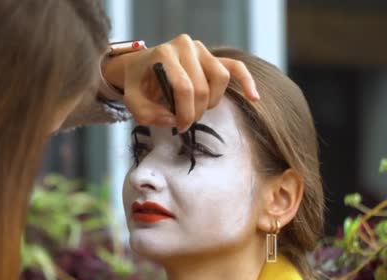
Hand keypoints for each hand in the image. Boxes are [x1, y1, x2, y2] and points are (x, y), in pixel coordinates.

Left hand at [102, 34, 259, 132]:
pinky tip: (253, 98)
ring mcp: (201, 49)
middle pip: (202, 87)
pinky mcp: (212, 56)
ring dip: (212, 101)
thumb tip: (174, 120)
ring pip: (220, 79)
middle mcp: (185, 46)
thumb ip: (147, 115)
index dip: (185, 112)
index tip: (179, 127)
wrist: (140, 66)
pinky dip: (246, 81)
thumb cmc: (138, 84)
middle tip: (185, 122)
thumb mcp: (132, 101)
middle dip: (196, 111)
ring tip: (198, 109)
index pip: (184, 87)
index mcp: (164, 53)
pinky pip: (235, 67)